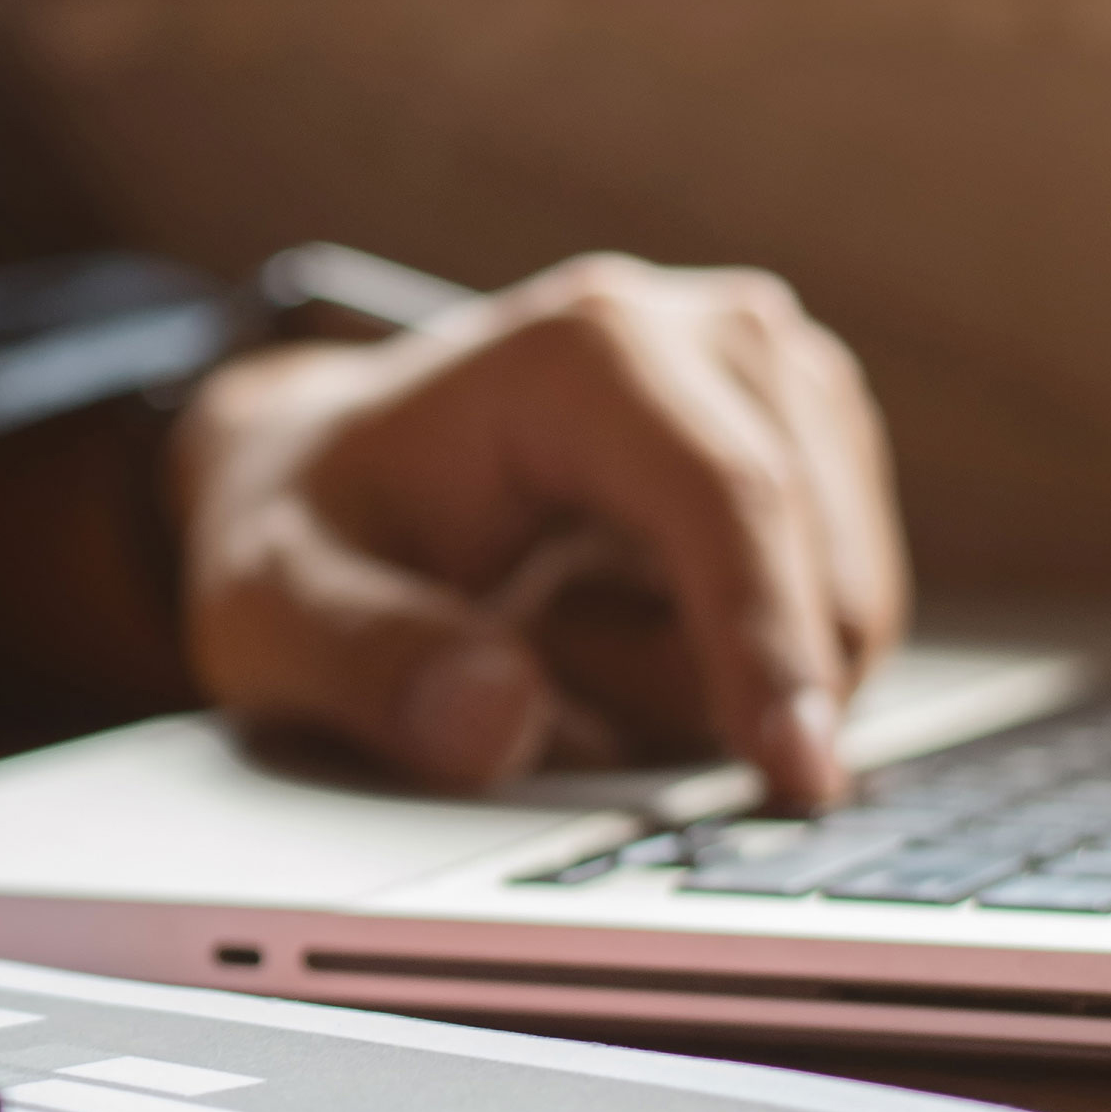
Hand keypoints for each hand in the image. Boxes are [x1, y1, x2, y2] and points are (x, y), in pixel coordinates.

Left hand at [169, 255, 904, 812]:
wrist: (338, 471)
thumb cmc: (312, 530)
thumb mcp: (272, 606)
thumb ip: (366, 660)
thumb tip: (499, 719)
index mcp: (588, 350)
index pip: (726, 500)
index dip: (767, 641)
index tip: (791, 773)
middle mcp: (719, 338)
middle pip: (808, 582)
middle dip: (686, 688)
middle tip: (528, 653)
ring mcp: (789, 389)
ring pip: (838, 622)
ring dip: (701, 683)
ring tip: (558, 627)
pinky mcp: (822, 452)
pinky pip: (835, 626)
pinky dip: (731, 668)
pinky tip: (620, 622)